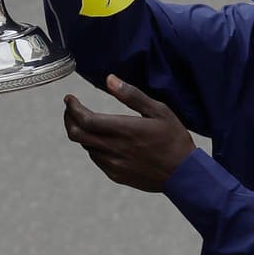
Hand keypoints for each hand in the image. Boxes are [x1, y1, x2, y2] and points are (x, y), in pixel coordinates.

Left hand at [63, 74, 194, 192]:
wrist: (184, 175)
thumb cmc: (174, 139)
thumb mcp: (159, 111)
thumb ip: (132, 95)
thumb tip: (110, 79)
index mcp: (124, 130)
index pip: (84, 119)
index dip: (72, 108)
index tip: (69, 99)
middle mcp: (114, 148)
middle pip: (77, 134)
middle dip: (69, 119)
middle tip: (71, 109)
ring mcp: (113, 164)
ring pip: (86, 146)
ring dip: (82, 132)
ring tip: (89, 122)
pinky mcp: (116, 175)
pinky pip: (96, 158)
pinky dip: (93, 146)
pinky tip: (103, 140)